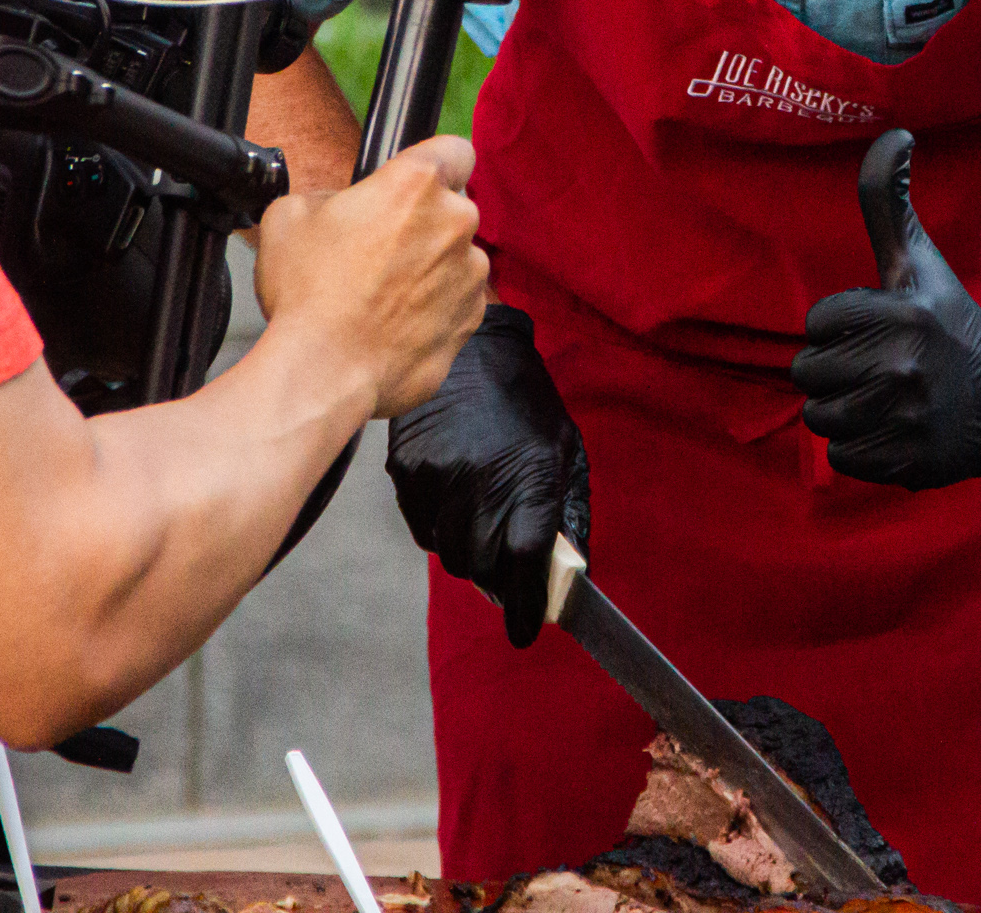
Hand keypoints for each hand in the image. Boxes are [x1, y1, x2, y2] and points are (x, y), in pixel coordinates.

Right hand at [252, 137, 486, 419]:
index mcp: (416, 184)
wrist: (323, 369)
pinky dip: (434, 309)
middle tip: (377, 249)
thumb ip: (331, 195)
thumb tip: (342, 205)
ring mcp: (469, 275)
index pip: (454, 149)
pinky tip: (394, 323)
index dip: (435, 163)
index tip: (416, 182)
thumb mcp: (290, 214)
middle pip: (452, 208)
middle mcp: (455, 223)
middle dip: (423, 223)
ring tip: (381, 294)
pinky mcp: (470, 320)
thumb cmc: (307, 293)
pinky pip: (457, 302)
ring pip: (456, 258)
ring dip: (430, 269)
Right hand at [385, 304, 590, 646]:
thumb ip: (572, 511)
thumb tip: (574, 568)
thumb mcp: (567, 449)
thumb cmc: (528, 403)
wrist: (472, 349)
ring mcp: (439, 478)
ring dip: (467, 554)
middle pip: (484, 568)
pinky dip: (440, 531)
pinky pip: (422, 529)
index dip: (526, 605)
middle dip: (498, 580)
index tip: (526, 631)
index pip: (525, 563)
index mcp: (531, 478)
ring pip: (450, 554)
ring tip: (481, 525)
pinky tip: (454, 504)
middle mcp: (483, 482)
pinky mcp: (407, 471)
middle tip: (506, 572)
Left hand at [789, 134, 980, 489]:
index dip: (840, 325)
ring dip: (843, 410)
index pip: (817, 322)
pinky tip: (891, 429)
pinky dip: (858, 448)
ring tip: (883, 398)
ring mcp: (905, 418)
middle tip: (878, 366)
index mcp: (903, 313)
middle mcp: (903, 366)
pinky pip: (840, 457)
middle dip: (835, 368)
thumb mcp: (921, 260)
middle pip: (808, 371)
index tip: (877, 328)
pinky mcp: (905, 462)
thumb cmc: (950, 322)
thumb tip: (894, 135)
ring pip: (819, 417)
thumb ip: (888, 201)